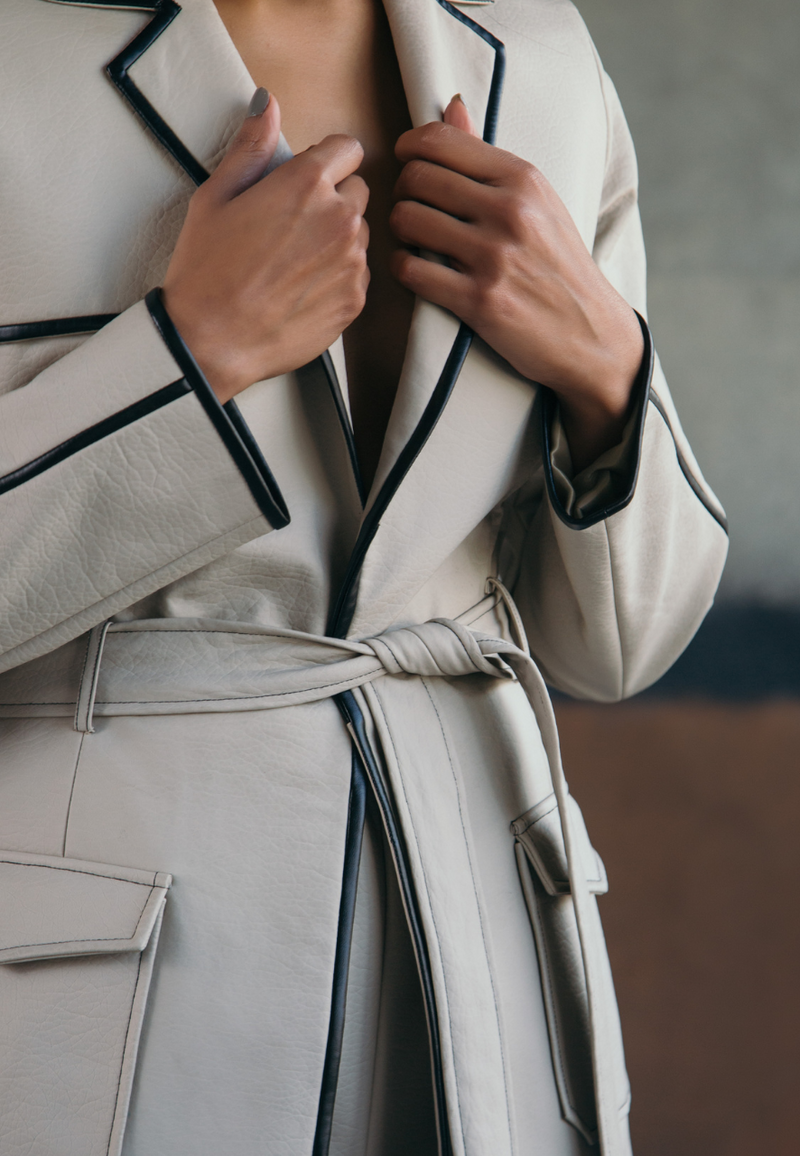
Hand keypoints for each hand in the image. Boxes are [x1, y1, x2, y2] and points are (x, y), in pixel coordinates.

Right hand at [163, 92, 369, 402]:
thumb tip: (269, 105)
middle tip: (293, 226)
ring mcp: (352, 262)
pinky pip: (358, 275)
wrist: (213, 339)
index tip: (308, 177)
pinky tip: (301, 288)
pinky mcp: (355, 300)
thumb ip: (251, 147)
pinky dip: (338, 277)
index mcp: (306, 183)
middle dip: (333, 200)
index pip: (347, 149)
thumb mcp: (216, 197)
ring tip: (294, 262)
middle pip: (358, 192)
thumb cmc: (207, 270)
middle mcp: (339, 218)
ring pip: (360, 235)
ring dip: (337, 240)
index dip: (326, 160)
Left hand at [390, 97, 643, 469]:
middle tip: (411, 209)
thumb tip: (451, 106)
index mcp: (523, 179)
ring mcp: (494, 257)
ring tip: (413, 240)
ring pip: (407, 220)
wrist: (590, 334)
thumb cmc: (558, 266)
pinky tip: (416, 269)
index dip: (408, 149)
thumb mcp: (538, 202)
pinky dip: (403, 268)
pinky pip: (411, 270)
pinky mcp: (479, 301)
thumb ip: (488, 159)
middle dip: (402, 192)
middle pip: (416, 178)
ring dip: (399, 231)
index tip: (406, 165)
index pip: (440, 141)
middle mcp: (510, 212)